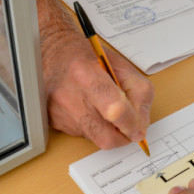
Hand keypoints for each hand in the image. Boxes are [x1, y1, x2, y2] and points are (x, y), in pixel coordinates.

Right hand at [42, 27, 151, 147]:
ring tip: (104, 108)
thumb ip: (139, 93)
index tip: (139, 128)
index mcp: (87, 75)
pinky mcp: (55, 123)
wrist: (54, 55)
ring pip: (96, 139)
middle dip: (122, 137)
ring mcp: (60, 113)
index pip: (115, 110)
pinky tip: (88, 108)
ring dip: (107, 130)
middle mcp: (69, 97)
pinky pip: (83, 135)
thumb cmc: (88, 57)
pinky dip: (93, 127)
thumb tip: (140, 124)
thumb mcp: (122, 66)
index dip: (132, 124)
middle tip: (127, 126)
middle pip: (105, 136)